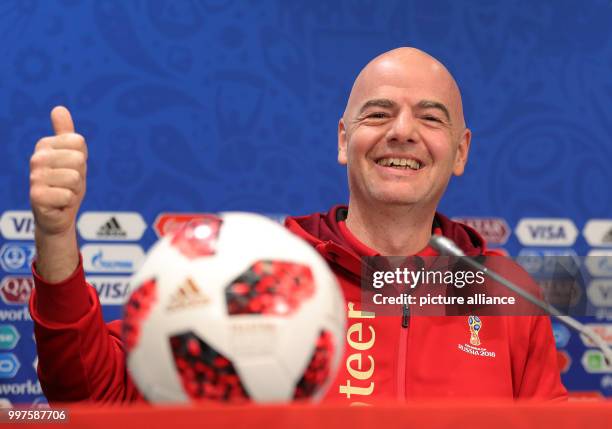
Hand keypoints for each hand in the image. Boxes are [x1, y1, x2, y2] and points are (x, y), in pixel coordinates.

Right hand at [30, 106, 87, 235]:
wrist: (58, 214)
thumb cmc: (66, 184)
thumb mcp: (72, 156)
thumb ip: (66, 133)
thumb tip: (59, 108)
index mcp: (45, 145)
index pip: (78, 142)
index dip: (82, 159)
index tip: (71, 168)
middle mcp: (36, 158)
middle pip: (78, 159)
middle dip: (79, 175)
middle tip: (69, 183)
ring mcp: (35, 177)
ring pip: (74, 178)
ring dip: (75, 190)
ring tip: (64, 192)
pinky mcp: (36, 196)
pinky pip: (69, 195)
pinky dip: (68, 202)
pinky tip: (59, 203)